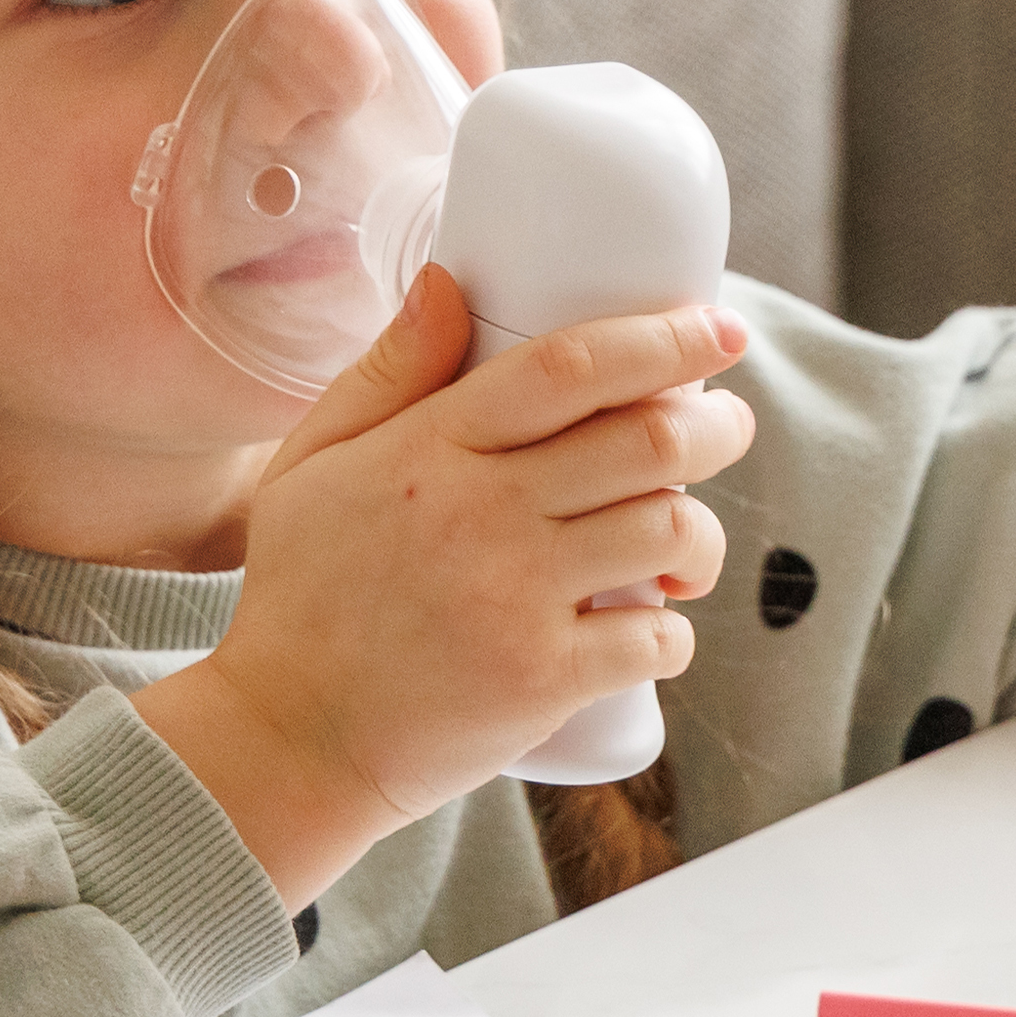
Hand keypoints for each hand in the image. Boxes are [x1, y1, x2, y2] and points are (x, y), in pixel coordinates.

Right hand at [131, 265, 751, 908]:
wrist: (288, 737)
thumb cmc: (302, 593)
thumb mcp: (312, 460)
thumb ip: (388, 370)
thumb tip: (451, 278)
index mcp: (428, 449)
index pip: (568, 367)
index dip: (662, 339)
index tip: (717, 327)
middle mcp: (482, 514)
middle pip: (646, 442)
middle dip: (716, 425)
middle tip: (727, 424)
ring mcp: (516, 599)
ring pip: (668, 532)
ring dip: (702, 533)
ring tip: (687, 539)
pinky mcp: (542, 680)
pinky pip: (656, 639)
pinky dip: (675, 632)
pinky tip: (653, 625)